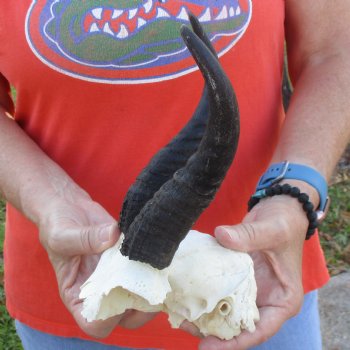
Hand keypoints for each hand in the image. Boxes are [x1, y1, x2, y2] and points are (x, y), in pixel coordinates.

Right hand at [38, 183, 155, 337]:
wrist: (70, 207)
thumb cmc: (57, 226)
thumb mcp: (61, 235)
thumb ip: (83, 239)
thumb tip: (111, 237)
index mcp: (78, 295)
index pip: (95, 323)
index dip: (110, 317)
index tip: (119, 292)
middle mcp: (101, 290)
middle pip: (126, 315)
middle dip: (142, 306)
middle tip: (150, 284)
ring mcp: (118, 274)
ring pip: (141, 293)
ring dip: (153, 285)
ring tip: (158, 266)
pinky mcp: (129, 257)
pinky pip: (145, 268)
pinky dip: (155, 264)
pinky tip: (158, 249)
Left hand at [199, 183, 314, 348]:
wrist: (279, 209)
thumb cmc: (285, 223)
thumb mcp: (272, 230)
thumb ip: (250, 235)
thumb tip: (222, 236)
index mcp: (282, 299)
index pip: (261, 329)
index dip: (236, 342)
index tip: (209, 346)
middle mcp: (265, 299)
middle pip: (239, 325)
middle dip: (213, 331)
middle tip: (185, 326)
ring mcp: (249, 289)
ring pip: (226, 310)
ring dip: (205, 314)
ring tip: (179, 314)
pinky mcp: (236, 276)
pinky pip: (220, 289)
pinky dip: (205, 293)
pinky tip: (185, 292)